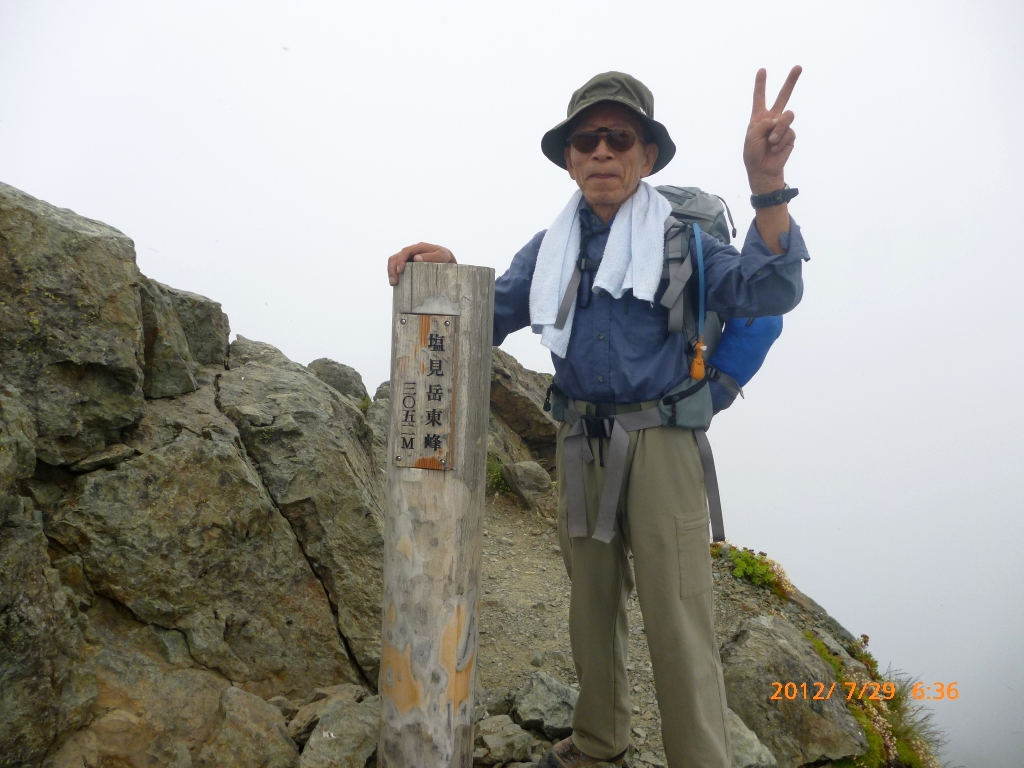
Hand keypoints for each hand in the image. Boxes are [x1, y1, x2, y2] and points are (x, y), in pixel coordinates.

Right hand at [387, 242, 456, 285]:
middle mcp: (411, 251)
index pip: (405, 251)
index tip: (400, 270)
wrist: (447, 262)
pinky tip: (396, 283)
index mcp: (419, 247)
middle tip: (394, 282)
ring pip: (394, 262)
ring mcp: (408, 258)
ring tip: (393, 284)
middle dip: (392, 268)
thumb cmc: (445, 258)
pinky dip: (394, 274)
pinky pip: (397, 267)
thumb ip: (431, 257)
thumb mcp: (441, 256)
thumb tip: (416, 259)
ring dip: (391, 272)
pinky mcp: (408, 265)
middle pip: (396, 257)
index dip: (400, 260)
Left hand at [743, 66, 801, 193]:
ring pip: (787, 116)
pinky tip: (775, 148)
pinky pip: (789, 132)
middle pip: (783, 96)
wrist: (762, 170)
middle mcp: (773, 118)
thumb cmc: (753, 154)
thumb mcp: (751, 136)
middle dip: (791, 81)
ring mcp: (783, 126)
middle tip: (798, 67)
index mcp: (759, 117)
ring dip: (778, 130)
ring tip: (770, 142)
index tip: (762, 70)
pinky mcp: (791, 135)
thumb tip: (779, 119)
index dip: (761, 84)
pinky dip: (780, 141)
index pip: (760, 98)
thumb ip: (763, 123)